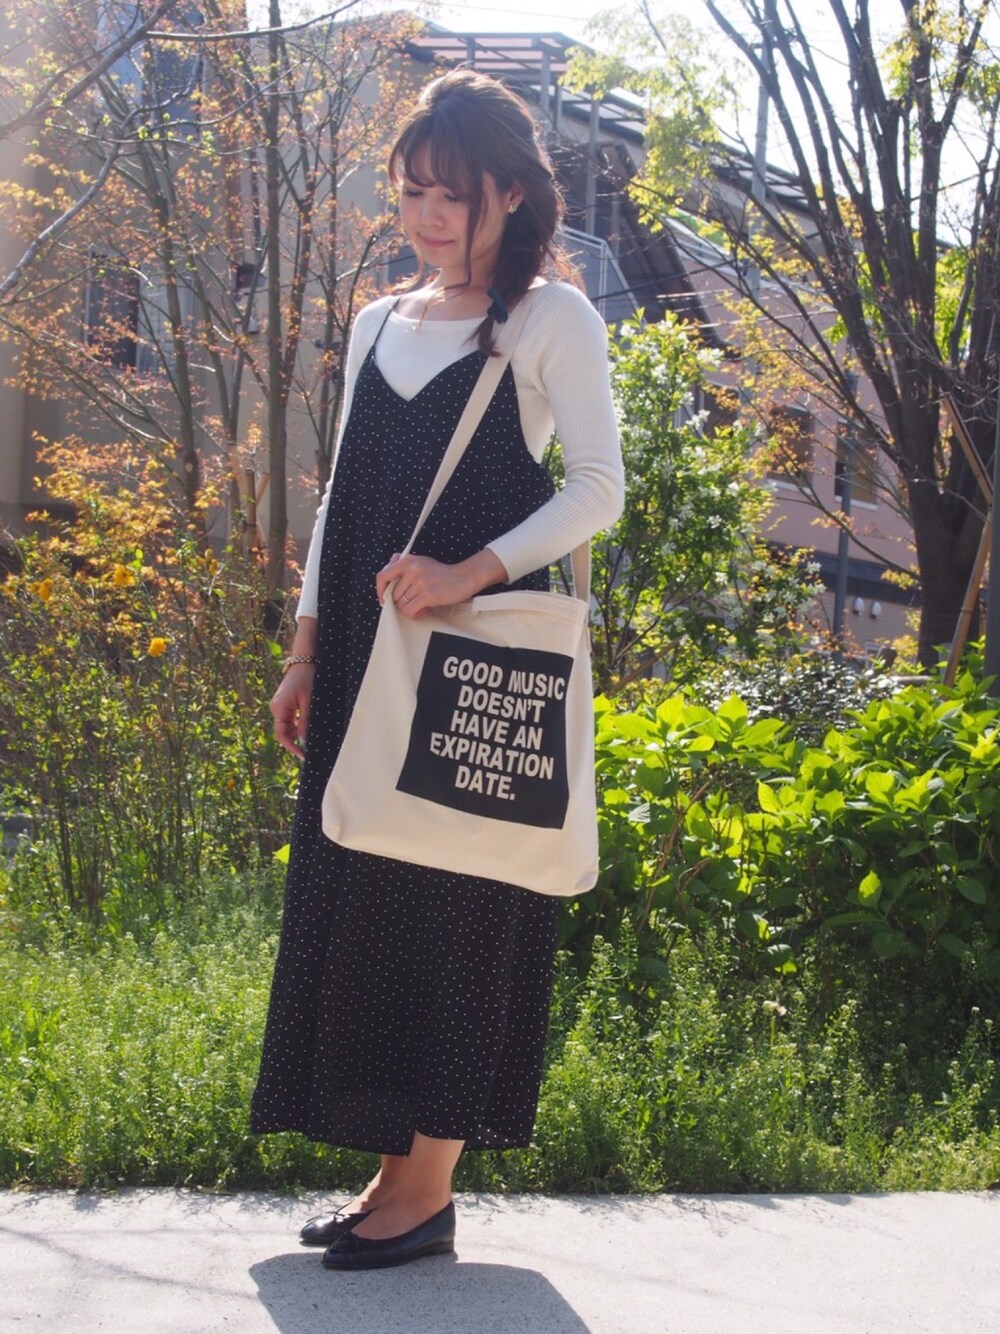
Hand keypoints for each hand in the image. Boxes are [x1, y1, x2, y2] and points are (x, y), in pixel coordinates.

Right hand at [270, 663, 313, 759]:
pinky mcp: (286, 703)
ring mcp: (280, 706)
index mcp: (279, 709)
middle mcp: (276, 709)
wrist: (304, 661)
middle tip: (312, 747)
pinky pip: (291, 719)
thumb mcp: (309, 702)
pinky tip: (310, 724)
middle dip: (296, 741)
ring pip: (288, 727)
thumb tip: (304, 741)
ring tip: (314, 734)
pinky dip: (299, 724)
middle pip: (284, 732)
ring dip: (299, 732)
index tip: (304, 755)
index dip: (292, 747)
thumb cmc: (307, 679)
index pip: (282, 735)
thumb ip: (305, 722)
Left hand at [375, 549, 506, 617]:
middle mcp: (412, 569)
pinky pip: (410, 610)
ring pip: (401, 605)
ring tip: (421, 604)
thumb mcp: (421, 562)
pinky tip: (424, 609)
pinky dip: (415, 614)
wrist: (464, 577)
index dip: (380, 590)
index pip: (382, 575)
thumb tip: (385, 577)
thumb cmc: (442, 573)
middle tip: (414, 601)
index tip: (383, 598)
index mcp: (408, 560)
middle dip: (400, 602)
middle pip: (392, 595)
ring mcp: (420, 582)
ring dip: (410, 608)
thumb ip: (402, 564)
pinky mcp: (428, 594)